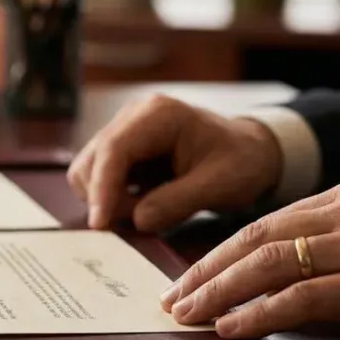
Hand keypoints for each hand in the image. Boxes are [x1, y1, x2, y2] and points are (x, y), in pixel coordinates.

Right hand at [68, 95, 283, 230]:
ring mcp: (124, 132)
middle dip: (105, 197)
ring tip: (147, 212)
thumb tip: (137, 220)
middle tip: (139, 222)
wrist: (250, 153)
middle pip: (92, 160)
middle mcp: (133, 118)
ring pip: (89, 170)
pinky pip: (100, 178)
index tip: (100, 223)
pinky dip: (113, 199)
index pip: (114, 149)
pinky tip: (143, 205)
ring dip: (108, 200)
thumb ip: (177, 202)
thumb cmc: (240, 163)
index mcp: (159, 116)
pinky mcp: (122, 150)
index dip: (102, 187)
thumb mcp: (220, 185)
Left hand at [164, 176, 339, 339]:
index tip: (192, 276)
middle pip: (256, 237)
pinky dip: (259, 313)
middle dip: (206, 270)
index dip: (223, 251)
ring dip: (218, 292)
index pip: (268, 221)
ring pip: (269, 263)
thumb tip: (294, 268)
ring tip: (187, 316)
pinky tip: (232, 328)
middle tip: (171, 298)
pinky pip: (301, 297)